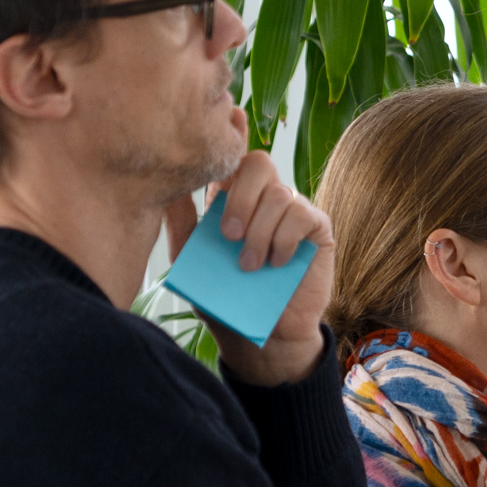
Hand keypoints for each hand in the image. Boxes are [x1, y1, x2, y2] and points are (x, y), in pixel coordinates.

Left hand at [164, 150, 331, 386]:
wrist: (262, 335)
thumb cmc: (225, 297)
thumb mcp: (192, 260)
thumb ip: (181, 224)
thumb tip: (168, 187)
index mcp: (234, 198)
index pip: (233, 158)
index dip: (227, 151)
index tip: (212, 175)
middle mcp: (266, 199)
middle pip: (259, 163)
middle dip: (240, 197)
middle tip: (228, 236)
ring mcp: (295, 211)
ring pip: (279, 194)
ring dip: (260, 231)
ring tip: (249, 265)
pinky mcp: (319, 229)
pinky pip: (302, 216)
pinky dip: (284, 238)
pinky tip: (275, 263)